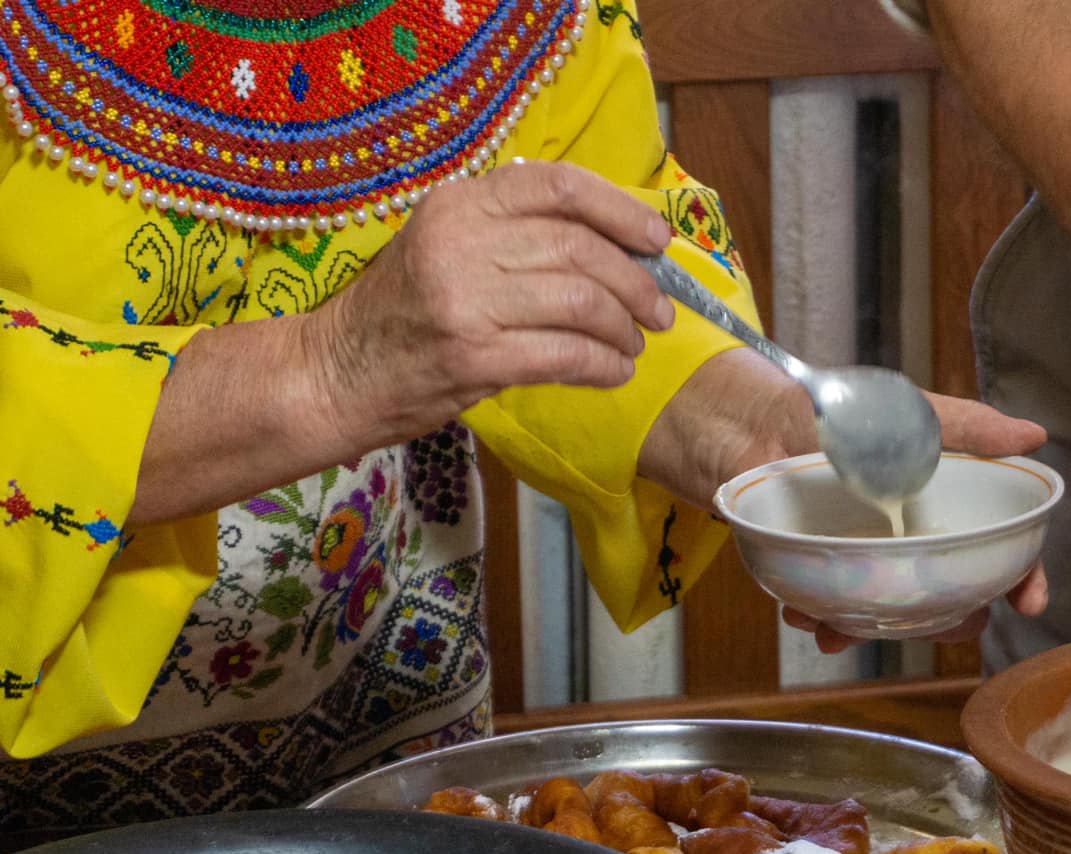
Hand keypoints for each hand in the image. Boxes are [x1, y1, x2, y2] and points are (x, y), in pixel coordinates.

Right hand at [303, 161, 675, 459]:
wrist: (335, 372)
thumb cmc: (405, 311)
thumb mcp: (446, 244)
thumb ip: (512, 231)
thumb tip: (610, 235)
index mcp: (459, 204)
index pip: (559, 186)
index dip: (622, 210)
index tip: (658, 239)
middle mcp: (461, 242)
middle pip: (581, 249)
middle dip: (637, 283)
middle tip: (659, 311)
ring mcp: (464, 300)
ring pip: (581, 302)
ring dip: (622, 328)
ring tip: (632, 344)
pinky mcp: (473, 357)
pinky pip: (566, 355)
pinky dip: (603, 366)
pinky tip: (614, 372)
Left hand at [636, 350, 1048, 651]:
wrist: (741, 425)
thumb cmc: (827, 410)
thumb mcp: (906, 412)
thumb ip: (967, 426)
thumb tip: (1035, 436)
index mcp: (942, 500)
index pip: (999, 544)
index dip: (1021, 575)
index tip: (1027, 602)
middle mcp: (911, 535)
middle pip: (955, 590)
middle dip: (956, 620)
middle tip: (950, 626)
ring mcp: (868, 558)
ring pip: (896, 611)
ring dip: (883, 631)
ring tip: (856, 632)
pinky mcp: (823, 572)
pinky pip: (836, 612)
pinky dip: (826, 622)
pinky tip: (811, 619)